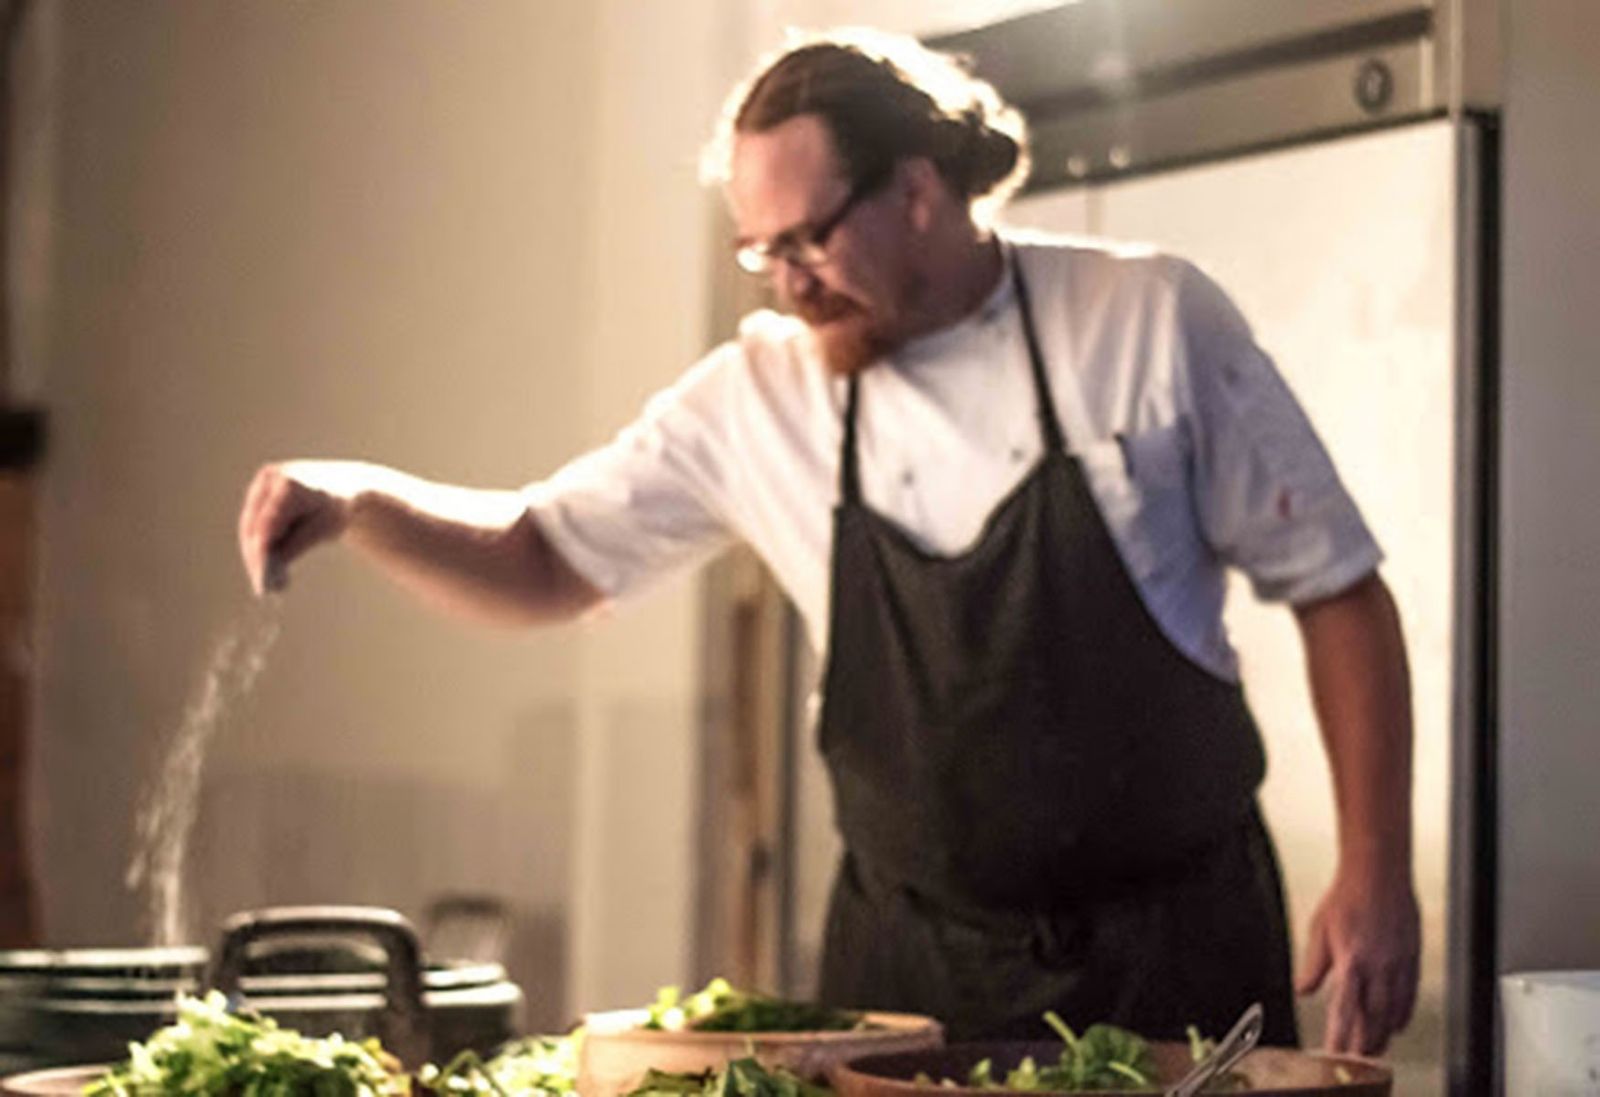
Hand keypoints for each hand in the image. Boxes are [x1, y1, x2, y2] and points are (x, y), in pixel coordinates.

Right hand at [237, 461, 359, 595]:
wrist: (343, 485)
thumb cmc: (336, 508)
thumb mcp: (324, 529)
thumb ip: (297, 544)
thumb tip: (272, 564)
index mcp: (291, 485)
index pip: (268, 523)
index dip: (261, 551)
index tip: (262, 576)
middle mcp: (272, 478)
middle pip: (255, 524)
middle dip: (257, 557)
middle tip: (264, 587)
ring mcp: (263, 482)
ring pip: (250, 524)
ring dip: (254, 554)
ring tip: (266, 583)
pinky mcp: (259, 490)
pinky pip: (253, 521)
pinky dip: (258, 544)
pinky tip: (264, 566)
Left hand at [1296, 870, 1420, 1055]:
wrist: (1378, 873)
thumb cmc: (1347, 897)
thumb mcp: (1318, 929)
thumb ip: (1312, 965)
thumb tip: (1304, 989)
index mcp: (1351, 961)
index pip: (1344, 1010)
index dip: (1340, 1036)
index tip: (1334, 1053)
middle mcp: (1378, 967)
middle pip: (1374, 1018)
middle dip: (1366, 1043)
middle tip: (1357, 1059)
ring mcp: (1398, 964)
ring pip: (1394, 1011)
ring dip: (1384, 1033)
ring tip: (1375, 1048)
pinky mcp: (1412, 958)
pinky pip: (1410, 995)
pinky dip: (1403, 1014)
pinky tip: (1397, 1023)